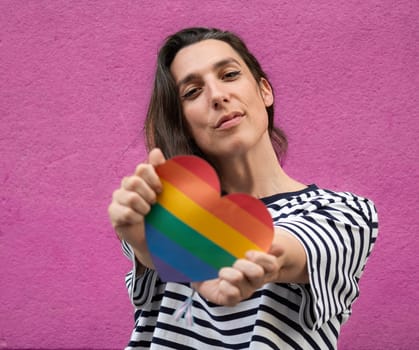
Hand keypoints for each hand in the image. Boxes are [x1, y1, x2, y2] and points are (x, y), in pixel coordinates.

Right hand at [108, 148, 165, 266]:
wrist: (154, 235)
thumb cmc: (161, 211)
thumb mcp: (165, 192)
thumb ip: (161, 170)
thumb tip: (156, 151)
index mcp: (140, 176)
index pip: (143, 168)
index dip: (154, 179)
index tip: (161, 190)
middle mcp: (126, 184)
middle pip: (135, 181)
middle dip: (149, 194)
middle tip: (154, 204)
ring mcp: (118, 198)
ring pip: (130, 197)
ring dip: (144, 208)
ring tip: (147, 213)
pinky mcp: (113, 212)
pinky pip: (126, 212)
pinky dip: (136, 218)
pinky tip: (138, 221)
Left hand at [192, 244, 284, 305]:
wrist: (207, 264)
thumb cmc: (228, 250)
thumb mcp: (242, 243)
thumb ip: (258, 241)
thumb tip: (279, 248)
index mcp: (261, 265)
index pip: (271, 264)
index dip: (263, 259)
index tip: (249, 253)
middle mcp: (254, 279)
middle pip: (258, 274)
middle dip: (245, 266)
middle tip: (234, 261)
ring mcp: (243, 290)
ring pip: (246, 288)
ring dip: (233, 277)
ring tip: (222, 271)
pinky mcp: (229, 298)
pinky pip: (233, 298)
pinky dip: (227, 289)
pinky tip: (221, 282)